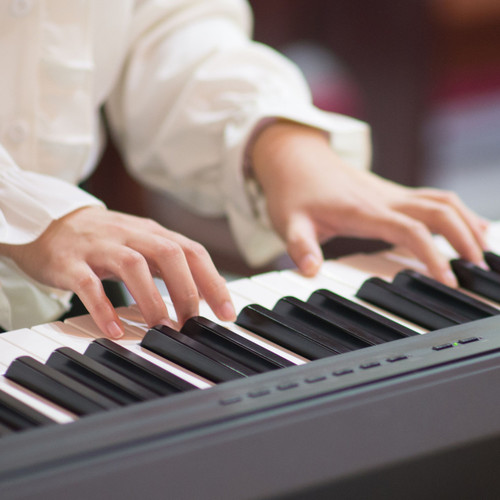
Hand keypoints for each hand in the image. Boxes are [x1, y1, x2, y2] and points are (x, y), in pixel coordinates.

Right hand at [0, 207, 235, 337]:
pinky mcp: (70, 262)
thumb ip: (167, 266)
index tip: (226, 313)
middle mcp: (130, 235)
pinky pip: (89, 284)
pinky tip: (114, 330)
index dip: (213, 282)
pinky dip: (103, 308)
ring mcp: (100, 247)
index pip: (192, 251)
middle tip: (193, 323)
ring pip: (133, 266)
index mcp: (152, 233)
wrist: (47, 221)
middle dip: (187, 291)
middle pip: (169, 254)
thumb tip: (201, 296)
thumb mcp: (141, 244)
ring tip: (162, 328)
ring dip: (152, 299)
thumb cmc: (103, 240)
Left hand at [251, 121, 488, 285]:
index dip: (432, 254)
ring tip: (481, 252)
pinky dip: (456, 212)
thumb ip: (300, 246)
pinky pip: (434, 198)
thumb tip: (310, 271)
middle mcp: (384, 198)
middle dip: (464, 238)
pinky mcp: (392, 193)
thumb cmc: (294, 191)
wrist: (296, 159)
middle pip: (439, 210)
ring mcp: (391, 193)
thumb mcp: (289, 221)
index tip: (448, 280)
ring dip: (466, 222)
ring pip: (442, 200)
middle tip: (478, 270)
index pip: (409, 230)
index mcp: (363, 210)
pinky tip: (466, 227)